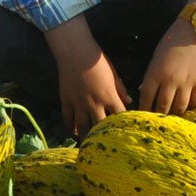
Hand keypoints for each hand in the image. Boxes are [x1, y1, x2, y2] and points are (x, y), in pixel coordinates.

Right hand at [44, 15, 129, 136]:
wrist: (75, 51)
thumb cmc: (98, 61)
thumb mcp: (113, 74)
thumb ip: (121, 89)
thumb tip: (129, 101)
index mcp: (109, 96)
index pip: (119, 116)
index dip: (123, 125)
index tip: (124, 132)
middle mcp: (94, 103)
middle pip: (100, 126)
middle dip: (103, 136)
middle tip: (105, 144)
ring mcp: (79, 103)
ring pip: (82, 126)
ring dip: (85, 136)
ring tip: (88, 143)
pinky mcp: (66, 100)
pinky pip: (67, 118)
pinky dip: (70, 126)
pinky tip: (72, 130)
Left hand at [138, 0, 195, 114]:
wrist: (195, 31)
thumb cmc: (172, 42)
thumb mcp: (156, 58)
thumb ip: (151, 76)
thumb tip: (146, 92)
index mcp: (155, 73)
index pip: (146, 99)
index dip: (144, 110)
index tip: (144, 116)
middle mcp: (170, 80)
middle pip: (163, 107)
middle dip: (160, 116)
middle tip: (159, 120)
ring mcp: (187, 82)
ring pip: (180, 108)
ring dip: (176, 114)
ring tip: (174, 115)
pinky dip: (192, 107)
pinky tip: (189, 107)